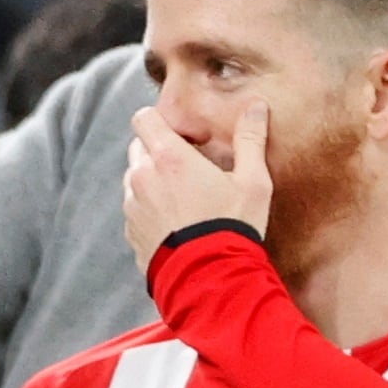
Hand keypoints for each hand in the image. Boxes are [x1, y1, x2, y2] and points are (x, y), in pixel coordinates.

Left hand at [122, 101, 272, 273]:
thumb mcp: (253, 182)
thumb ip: (251, 140)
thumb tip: (256, 107)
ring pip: (135, 180)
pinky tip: (178, 224)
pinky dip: (151, 209)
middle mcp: (142, 179)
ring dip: (154, 181)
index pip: (144, 118)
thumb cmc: (232, 228)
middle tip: (191, 167)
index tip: (189, 137)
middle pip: (139, 147)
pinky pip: (136, 210)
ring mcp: (132, 208)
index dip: (165, 120)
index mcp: (167, 158)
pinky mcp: (131, 234)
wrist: (211, 281)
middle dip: (160, 150)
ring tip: (186, 198)